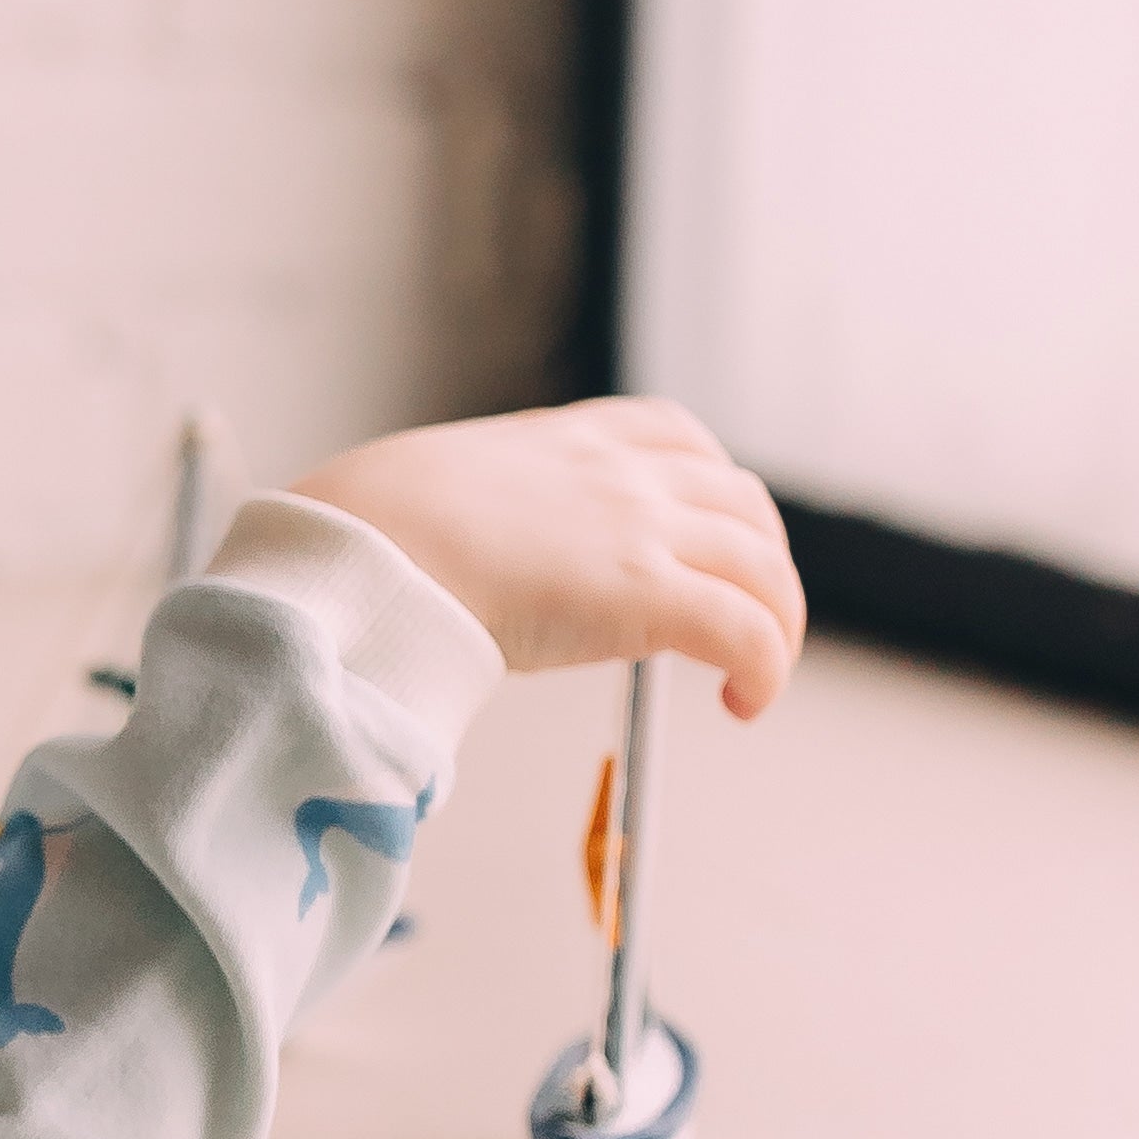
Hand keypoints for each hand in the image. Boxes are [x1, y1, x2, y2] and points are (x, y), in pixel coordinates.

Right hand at [291, 397, 805, 715]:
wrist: (363, 545)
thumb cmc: (368, 528)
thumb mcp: (438, 483)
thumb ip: (480, 507)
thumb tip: (459, 558)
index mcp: (567, 437)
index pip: (675, 434)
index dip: (707, 485)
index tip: (699, 530)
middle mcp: (621, 472)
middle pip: (741, 500)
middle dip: (759, 558)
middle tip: (744, 615)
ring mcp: (641, 528)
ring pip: (762, 567)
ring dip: (775, 621)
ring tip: (754, 672)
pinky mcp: (649, 594)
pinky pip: (746, 632)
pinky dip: (766, 668)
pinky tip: (744, 704)